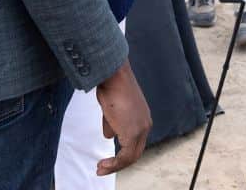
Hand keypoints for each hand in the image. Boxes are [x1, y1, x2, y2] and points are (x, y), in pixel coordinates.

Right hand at [95, 59, 151, 174]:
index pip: (136, 142)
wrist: (114, 76)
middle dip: (118, 163)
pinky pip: (125, 156)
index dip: (122, 153)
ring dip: (114, 166)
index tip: (108, 159)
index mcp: (143, 118)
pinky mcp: (132, 133)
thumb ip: (112, 123)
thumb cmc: (111, 86)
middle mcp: (146, 125)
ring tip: (100, 169)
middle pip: (135, 152)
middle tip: (102, 168)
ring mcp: (141, 129)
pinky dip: (114, 164)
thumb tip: (109, 135)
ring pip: (131, 157)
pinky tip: (103, 165)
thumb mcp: (112, 108)